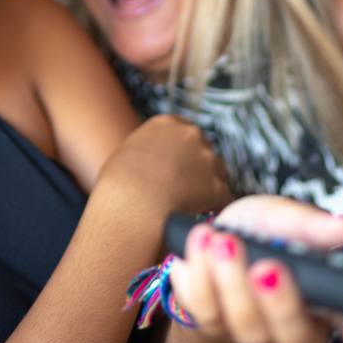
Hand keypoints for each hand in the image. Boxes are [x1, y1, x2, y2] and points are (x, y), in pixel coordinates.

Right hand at [95, 115, 230, 219]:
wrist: (130, 206)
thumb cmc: (118, 185)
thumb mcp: (126, 154)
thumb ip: (146, 151)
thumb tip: (150, 164)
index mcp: (166, 123)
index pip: (185, 132)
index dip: (184, 153)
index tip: (180, 168)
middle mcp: (190, 134)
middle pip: (204, 150)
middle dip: (199, 168)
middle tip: (186, 189)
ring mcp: (207, 158)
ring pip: (217, 173)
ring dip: (209, 188)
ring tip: (191, 207)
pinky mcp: (217, 185)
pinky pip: (223, 199)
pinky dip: (216, 209)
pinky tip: (203, 219)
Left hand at [170, 196, 342, 342]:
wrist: (214, 236)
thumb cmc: (263, 230)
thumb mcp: (284, 217)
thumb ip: (310, 225)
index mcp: (334, 304)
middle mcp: (298, 329)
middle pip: (300, 342)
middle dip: (282, 306)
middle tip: (266, 267)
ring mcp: (255, 334)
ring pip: (248, 329)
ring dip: (232, 282)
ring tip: (222, 241)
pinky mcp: (215, 327)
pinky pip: (206, 313)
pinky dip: (200, 275)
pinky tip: (201, 242)